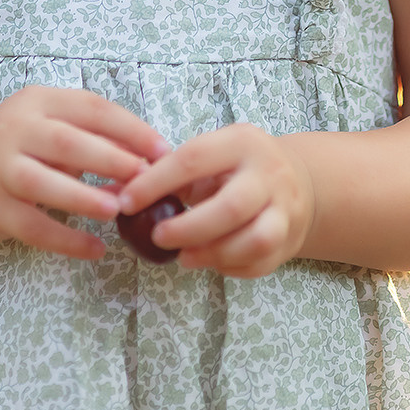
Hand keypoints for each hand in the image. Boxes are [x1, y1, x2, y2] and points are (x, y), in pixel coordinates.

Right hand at [0, 86, 169, 260]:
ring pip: (43, 183)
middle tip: (143, 179)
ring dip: (83, 197)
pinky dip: (66, 240)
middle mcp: (14, 129)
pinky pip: (32, 227)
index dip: (130, 129)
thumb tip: (147, 162)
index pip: (90, 108)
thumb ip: (94, 140)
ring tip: (117, 210)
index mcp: (38, 101)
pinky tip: (96, 249)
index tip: (162, 150)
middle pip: (66, 142)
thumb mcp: (51, 128)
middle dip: (109, 159)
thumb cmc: (20, 148)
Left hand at [114, 123, 315, 277]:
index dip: (155, 182)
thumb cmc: (236, 168)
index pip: (193, 158)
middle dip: (188, 228)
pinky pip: (258, 262)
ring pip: (253, 239)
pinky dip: (229, 267)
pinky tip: (208, 262)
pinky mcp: (289, 241)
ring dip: (212, 253)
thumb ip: (164, 174)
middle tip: (158, 237)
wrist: (299, 182)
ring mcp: (284, 209)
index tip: (125, 202)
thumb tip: (109, 193)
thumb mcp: (209, 156)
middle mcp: (268, 173)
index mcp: (240, 142)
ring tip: (183, 257)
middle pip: (230, 207)